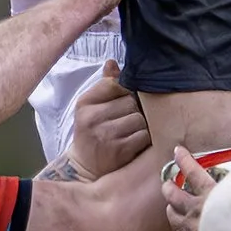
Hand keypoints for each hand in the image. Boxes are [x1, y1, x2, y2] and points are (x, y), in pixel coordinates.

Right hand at [66, 67, 150, 181]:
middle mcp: (92, 117)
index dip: (127, 90)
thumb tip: (112, 62)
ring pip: (139, 118)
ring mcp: (105, 134)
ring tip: (133, 130)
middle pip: (131, 101)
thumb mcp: (92, 108)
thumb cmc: (93, 133)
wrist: (86, 168)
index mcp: (85, 103)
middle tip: (131, 118)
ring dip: (142, 125)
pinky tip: (136, 142)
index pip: (115, 83)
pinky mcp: (119, 150)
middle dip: (136, 109)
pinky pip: (144, 136)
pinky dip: (145, 139)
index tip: (126, 99)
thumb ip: (105, 86)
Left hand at [160, 144, 221, 230]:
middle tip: (168, 183)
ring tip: (170, 206)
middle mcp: (198, 210)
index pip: (193, 171)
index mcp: (211, 193)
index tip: (177, 151)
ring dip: (171, 209)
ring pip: (173, 216)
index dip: (184, 160)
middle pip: (174, 195)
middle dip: (169, 187)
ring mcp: (193, 229)